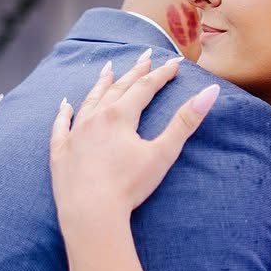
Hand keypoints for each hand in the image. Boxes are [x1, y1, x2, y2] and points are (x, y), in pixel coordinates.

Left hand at [49, 52, 218, 237]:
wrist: (91, 213)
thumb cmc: (129, 185)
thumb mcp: (163, 153)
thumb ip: (185, 122)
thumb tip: (211, 92)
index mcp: (121, 115)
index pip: (145, 87)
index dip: (161, 74)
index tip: (174, 63)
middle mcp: (96, 118)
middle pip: (118, 88)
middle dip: (134, 72)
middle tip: (144, 56)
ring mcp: (75, 133)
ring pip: (90, 101)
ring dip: (101, 84)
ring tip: (108, 69)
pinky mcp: (60, 152)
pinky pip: (61, 126)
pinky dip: (64, 113)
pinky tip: (65, 105)